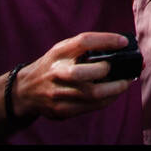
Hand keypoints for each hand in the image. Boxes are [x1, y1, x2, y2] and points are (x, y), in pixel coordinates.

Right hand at [11, 32, 133, 120]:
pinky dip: (108, 99)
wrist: (26, 91)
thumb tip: (122, 47)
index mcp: (58, 53)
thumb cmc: (54, 65)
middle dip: (107, 70)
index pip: (83, 42)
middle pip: (84, 72)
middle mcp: (56, 72)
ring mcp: (58, 93)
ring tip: (124, 83)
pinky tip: (113, 93)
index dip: (106, 40)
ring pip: (92, 94)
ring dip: (115, 89)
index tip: (123, 42)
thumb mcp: (63, 50)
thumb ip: (85, 48)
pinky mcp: (61, 110)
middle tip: (119, 68)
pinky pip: (91, 107)